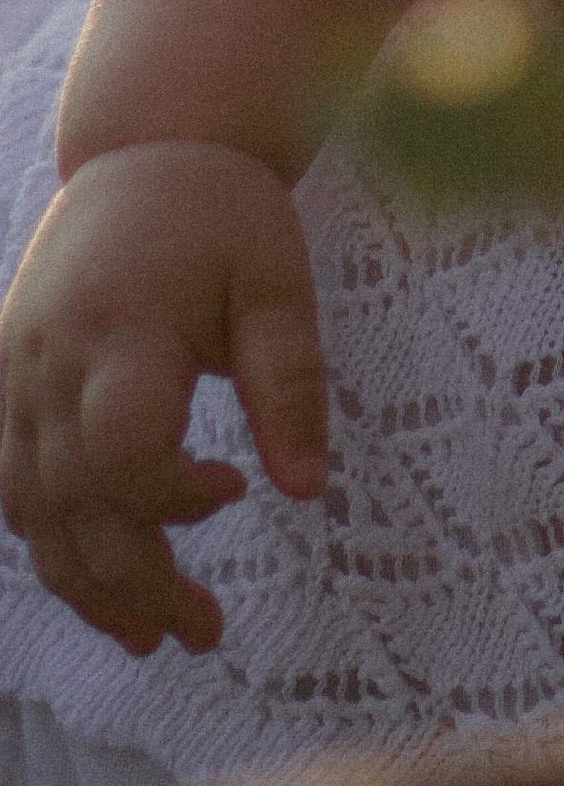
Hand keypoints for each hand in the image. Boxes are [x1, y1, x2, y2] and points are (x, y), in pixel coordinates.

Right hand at [0, 142, 326, 654]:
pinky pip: (13, 487)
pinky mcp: (5, 382)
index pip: (124, 448)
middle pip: (76, 503)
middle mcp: (51, 359)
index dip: (172, 496)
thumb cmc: (224, 215)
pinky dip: (52, 542)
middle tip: (206, 633)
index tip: (235, 489)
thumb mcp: (278, 281)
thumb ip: (292, 383)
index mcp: (123, 326)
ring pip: (34, 512)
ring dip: (89, 584)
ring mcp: (16, 375)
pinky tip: (99, 577)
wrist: (143, 150)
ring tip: (155, 635)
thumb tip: (311, 492)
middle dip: (139, 582)